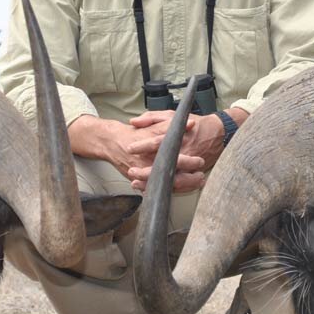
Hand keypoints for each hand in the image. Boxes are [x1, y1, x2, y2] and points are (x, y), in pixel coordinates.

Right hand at [68, 113, 204, 192]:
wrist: (113, 143)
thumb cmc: (134, 134)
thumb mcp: (152, 124)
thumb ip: (170, 124)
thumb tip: (189, 123)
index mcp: (150, 150)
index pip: (171, 156)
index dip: (186, 161)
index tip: (198, 162)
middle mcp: (147, 165)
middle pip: (170, 176)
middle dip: (188, 178)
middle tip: (200, 175)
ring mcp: (144, 175)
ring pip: (166, 185)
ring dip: (185, 185)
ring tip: (198, 181)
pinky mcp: (142, 182)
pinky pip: (159, 189)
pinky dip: (174, 189)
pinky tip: (186, 186)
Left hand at [127, 107, 247, 189]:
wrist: (217, 134)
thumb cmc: (193, 124)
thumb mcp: (171, 115)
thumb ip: (151, 118)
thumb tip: (134, 122)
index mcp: (176, 136)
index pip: (157, 141)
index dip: (142, 146)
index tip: (129, 148)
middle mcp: (182, 152)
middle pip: (163, 165)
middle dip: (146, 171)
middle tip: (132, 172)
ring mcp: (188, 165)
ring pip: (169, 179)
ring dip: (153, 183)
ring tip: (138, 184)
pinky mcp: (192, 174)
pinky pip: (178, 186)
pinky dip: (164, 189)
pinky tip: (151, 190)